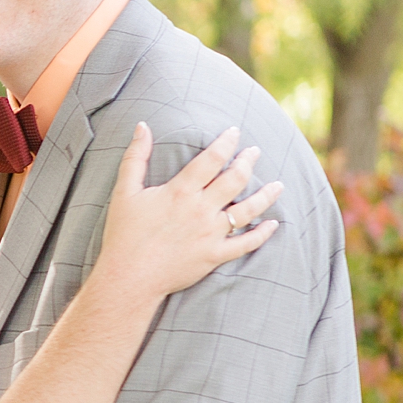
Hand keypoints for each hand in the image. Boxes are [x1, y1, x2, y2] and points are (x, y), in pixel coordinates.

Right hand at [97, 123, 282, 299]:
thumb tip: (142, 126)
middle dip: (248, 162)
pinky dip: (262, 234)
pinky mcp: (214, 256)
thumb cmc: (123, 234)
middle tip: (255, 152)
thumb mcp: (124, 191)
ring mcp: (211, 234)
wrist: (129, 277)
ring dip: (266, 195)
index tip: (235, 133)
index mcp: (180, 191)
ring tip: (278, 185)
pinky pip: (246, 244)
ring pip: (247, 210)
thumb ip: (135, 157)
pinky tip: (273, 224)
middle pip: (234, 179)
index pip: (211, 159)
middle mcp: (200, 210)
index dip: (226, 143)